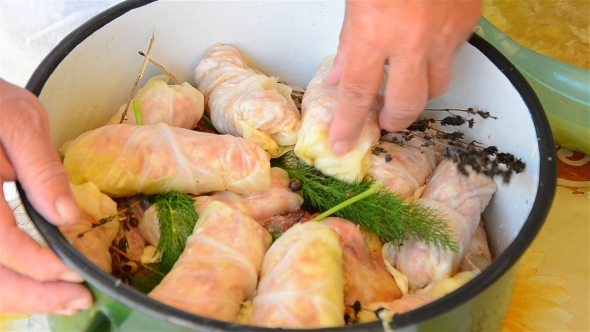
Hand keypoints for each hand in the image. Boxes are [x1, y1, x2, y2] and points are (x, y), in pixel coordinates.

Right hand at [0, 79, 91, 314]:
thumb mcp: (20, 122)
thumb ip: (41, 170)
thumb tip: (68, 217)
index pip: (0, 242)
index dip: (38, 266)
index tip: (76, 274)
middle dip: (32, 295)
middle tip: (77, 302)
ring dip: (18, 294)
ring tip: (61, 300)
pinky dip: (7, 278)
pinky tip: (34, 283)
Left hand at [326, 0, 481, 153]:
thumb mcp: (355, 2)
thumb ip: (348, 42)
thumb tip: (337, 76)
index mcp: (375, 32)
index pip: (358, 94)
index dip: (348, 124)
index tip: (342, 144)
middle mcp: (413, 40)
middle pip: (406, 104)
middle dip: (395, 120)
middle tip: (385, 120)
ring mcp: (444, 34)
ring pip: (437, 85)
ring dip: (420, 91)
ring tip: (407, 81)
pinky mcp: (467, 22)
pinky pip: (453, 55)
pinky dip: (438, 57)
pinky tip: (427, 44)